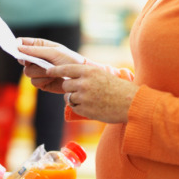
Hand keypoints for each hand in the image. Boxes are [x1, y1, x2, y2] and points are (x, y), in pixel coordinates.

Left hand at [18, 38, 136, 122]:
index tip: (47, 70)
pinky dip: (79, 107)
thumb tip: (69, 78)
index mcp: (89, 71)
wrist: (130, 103)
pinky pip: (74, 107)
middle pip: (65, 84)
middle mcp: (84, 82)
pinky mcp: (84, 109)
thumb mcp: (102, 75)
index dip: (55, 70)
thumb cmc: (118, 89)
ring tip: (89, 99)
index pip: (66, 68)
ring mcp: (83, 96)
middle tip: (80, 91)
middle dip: (70, 88)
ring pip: (69, 97)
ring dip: (74, 98)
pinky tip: (91, 106)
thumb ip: (86, 75)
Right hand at [18, 38, 83, 93]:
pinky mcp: (41, 83)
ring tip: (52, 71)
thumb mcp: (54, 52)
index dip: (17, 45)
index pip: (22, 44)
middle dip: (31, 62)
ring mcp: (38, 71)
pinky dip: (43, 80)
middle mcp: (36, 59)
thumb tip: (18, 48)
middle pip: (22, 61)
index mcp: (39, 47)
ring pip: (27, 73)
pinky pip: (34, 82)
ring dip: (40, 72)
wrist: (80, 76)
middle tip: (41, 62)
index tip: (16, 48)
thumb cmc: (70, 60)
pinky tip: (53, 78)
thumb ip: (36, 50)